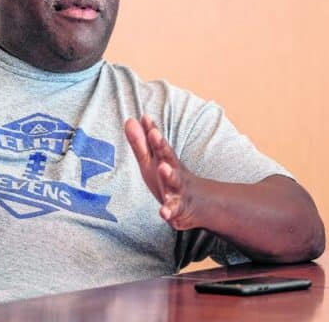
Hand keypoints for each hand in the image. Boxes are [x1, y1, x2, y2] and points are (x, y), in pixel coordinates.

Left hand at [124, 114, 200, 229]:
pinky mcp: (179, 210)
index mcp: (165, 160)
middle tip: (154, 134)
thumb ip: (140, 143)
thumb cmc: (169, 180)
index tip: (145, 118)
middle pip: (168, 157)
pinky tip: (163, 212)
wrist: (200, 206)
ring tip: (163, 168)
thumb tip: (129, 119)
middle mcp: (174, 173)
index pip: (158, 143)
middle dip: (161, 145)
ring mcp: (178, 190)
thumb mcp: (151, 161)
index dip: (152, 131)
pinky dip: (169, 211)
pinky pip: (174, 211)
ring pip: (175, 182)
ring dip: (169, 175)